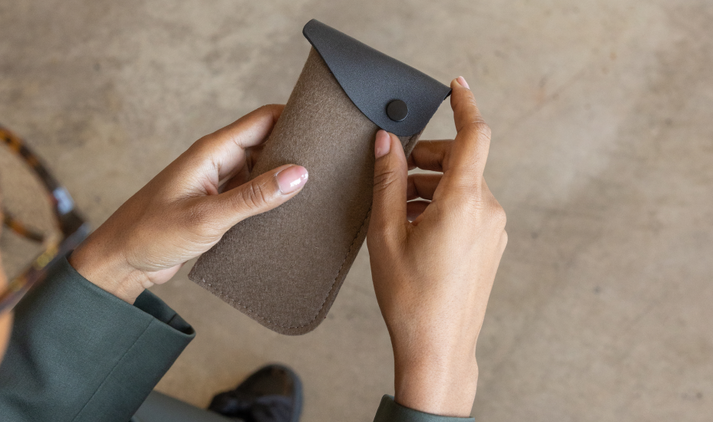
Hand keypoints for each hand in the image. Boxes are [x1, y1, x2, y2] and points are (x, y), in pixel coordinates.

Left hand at [69, 105, 308, 303]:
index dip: (295, 117)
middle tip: (331, 160)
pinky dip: (270, 200)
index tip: (326, 125)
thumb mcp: (207, 216)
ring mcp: (218, 184)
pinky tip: (290, 213)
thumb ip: (254, 197)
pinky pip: (252, 195)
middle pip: (267, 143)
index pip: (263, 120)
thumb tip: (299, 174)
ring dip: (284, 178)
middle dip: (296, 148)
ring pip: (261, 171)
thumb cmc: (150, 234)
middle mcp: (217, 162)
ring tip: (319, 187)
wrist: (120, 263)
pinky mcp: (218, 206)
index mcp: (212, 151)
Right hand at [367, 77, 506, 416]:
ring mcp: (493, 230)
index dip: (465, 104)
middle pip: (461, 161)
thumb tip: (386, 142)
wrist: (438, 349)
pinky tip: (415, 228)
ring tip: (396, 211)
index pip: (474, 135)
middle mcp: (487, 210)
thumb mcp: (387, 232)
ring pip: (463, 186)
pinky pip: (469, 209)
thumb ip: (388, 180)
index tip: (455, 86)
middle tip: (393, 174)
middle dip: (426, 158)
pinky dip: (442, 206)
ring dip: (431, 186)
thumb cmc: (410, 297)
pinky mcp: (491, 245)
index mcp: (464, 201)